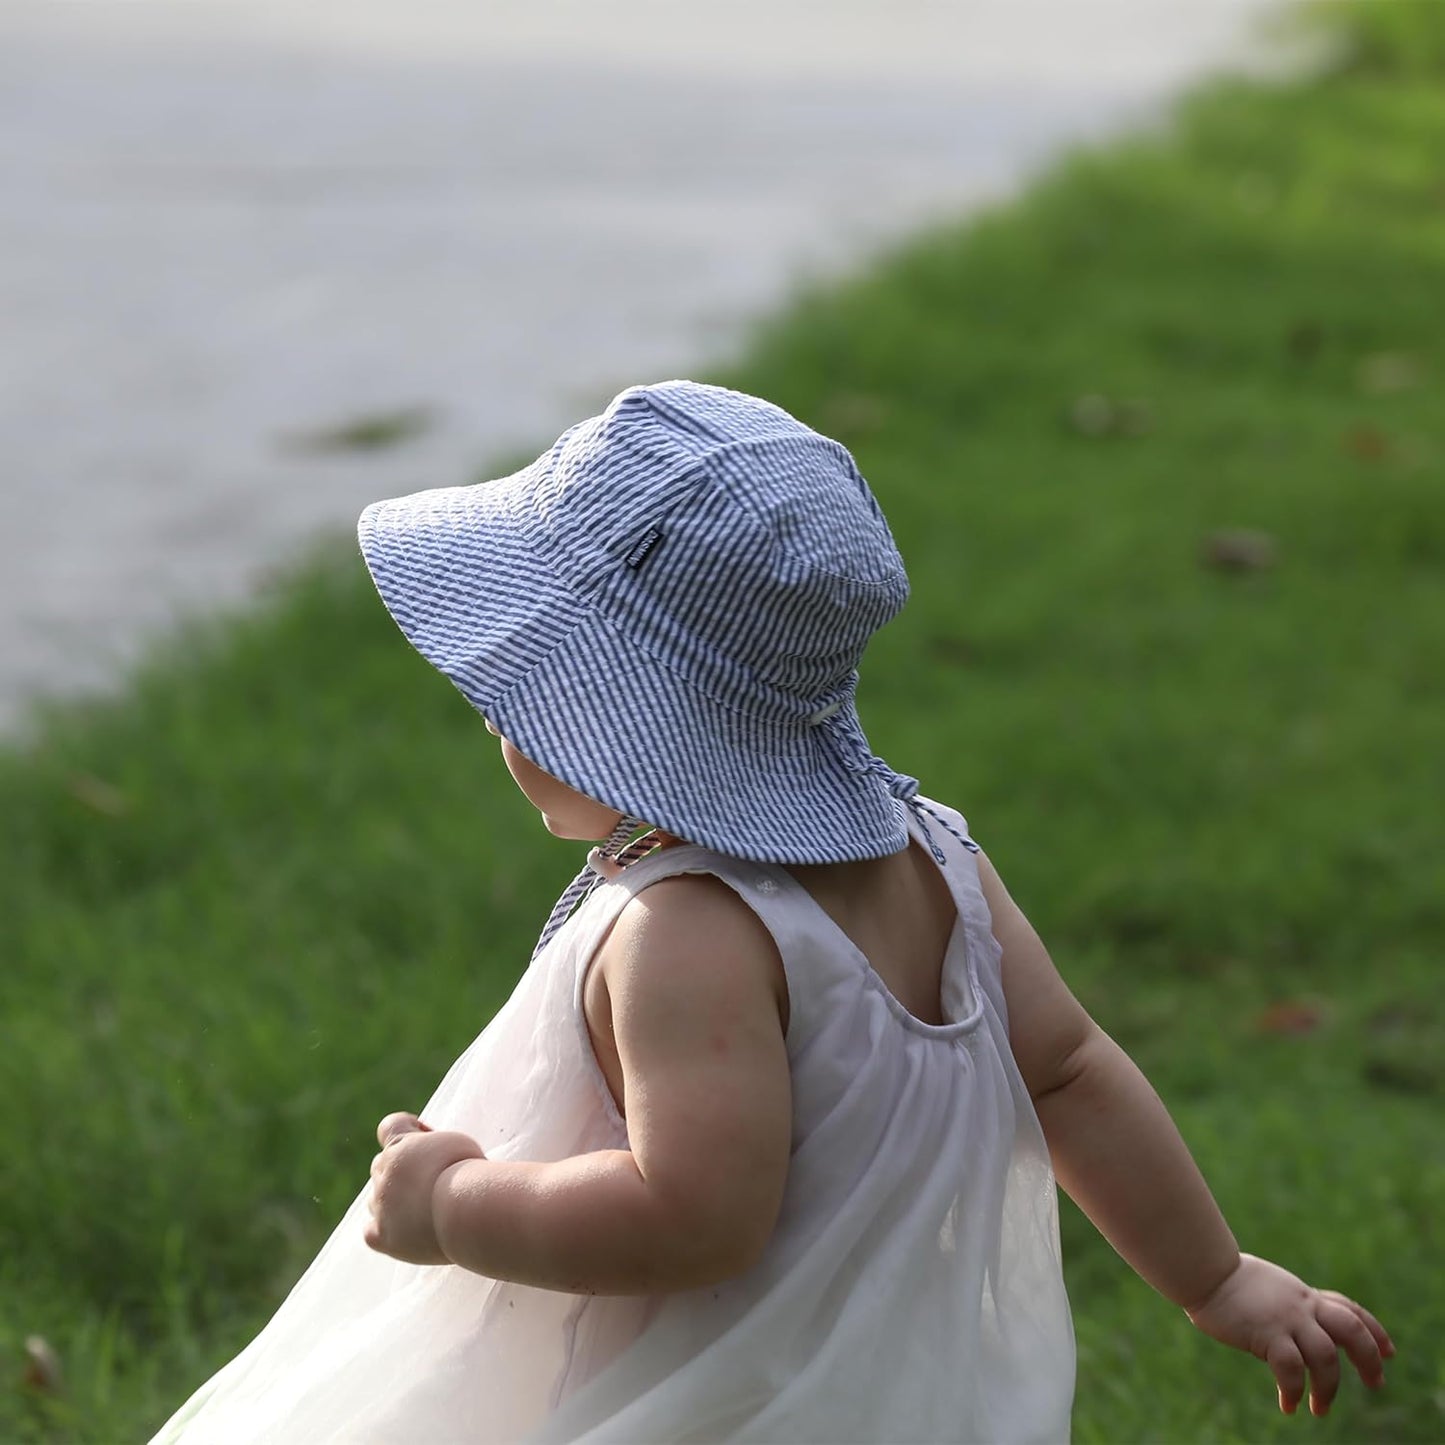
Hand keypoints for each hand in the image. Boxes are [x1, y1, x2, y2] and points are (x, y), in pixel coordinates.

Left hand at [364, 1112, 483, 1264]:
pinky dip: (384, 1230)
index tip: (425, 1138)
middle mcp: (384, 1172)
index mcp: (400, 1144)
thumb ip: (436, 1146)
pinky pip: (371, 1232)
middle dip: (403, 1169)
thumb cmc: (468, 1173)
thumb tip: (430, 1157)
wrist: (465, 1211)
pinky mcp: (382, 1236)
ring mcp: (381, 1205)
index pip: (390, 1125)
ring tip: (428, 1209)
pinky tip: (406, 1231)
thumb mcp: (458, 1143)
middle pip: (382, 1164)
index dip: (406, 1128)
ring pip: (377, 1199)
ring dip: (395, 1201)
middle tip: (435, 1179)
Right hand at [1186, 1253, 1393, 1416]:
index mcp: (1302, 1295)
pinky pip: (1291, 1369)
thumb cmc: (1224, 1278)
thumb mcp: (1267, 1288)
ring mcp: (1286, 1319)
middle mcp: (1301, 1305)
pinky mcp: (1266, 1333)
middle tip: (1375, 1384)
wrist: (1203, 1270)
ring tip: (1320, 1409)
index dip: (1374, 1330)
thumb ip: (1285, 1303)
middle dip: (1369, 1359)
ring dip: (1328, 1389)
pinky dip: (1294, 1391)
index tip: (1389, 1352)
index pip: (1348, 1308)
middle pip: (1353, 1329)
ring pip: (1326, 1357)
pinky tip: (1288, 1405)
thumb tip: (1293, 1322)